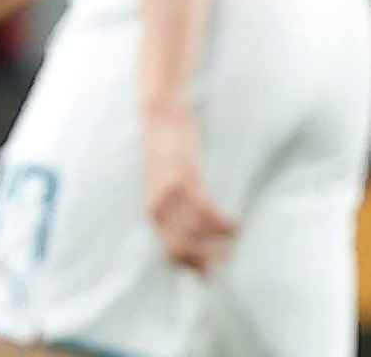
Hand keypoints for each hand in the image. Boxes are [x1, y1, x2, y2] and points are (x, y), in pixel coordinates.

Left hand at [143, 105, 235, 274]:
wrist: (159, 113)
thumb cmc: (167, 147)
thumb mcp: (165, 181)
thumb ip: (175, 204)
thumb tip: (194, 228)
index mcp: (152, 205)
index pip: (166, 246)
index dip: (187, 264)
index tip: (207, 275)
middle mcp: (157, 202)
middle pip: (177, 246)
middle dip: (203, 260)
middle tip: (226, 262)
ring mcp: (169, 190)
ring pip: (193, 231)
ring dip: (217, 243)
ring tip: (235, 244)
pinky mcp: (183, 176)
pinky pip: (203, 208)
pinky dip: (221, 223)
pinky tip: (236, 226)